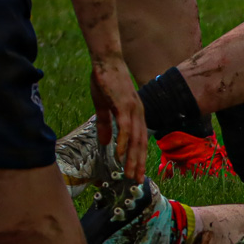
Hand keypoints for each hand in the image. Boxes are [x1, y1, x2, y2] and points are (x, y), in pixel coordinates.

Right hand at [90, 59, 147, 179]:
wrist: (106, 62)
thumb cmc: (105, 82)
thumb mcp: (103, 107)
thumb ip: (105, 125)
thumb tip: (105, 144)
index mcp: (135, 115)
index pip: (139, 141)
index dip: (138, 158)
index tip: (137, 173)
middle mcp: (138, 114)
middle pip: (140, 144)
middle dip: (138, 163)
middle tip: (137, 180)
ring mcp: (132, 110)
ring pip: (135, 139)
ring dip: (132, 157)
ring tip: (130, 173)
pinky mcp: (123, 105)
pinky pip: (124, 127)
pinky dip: (123, 141)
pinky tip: (118, 154)